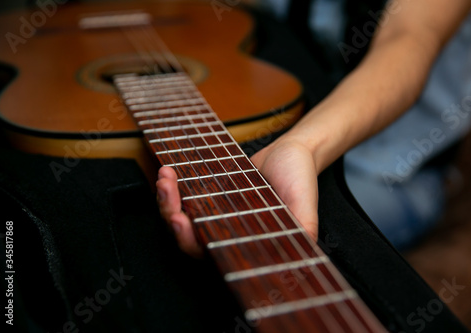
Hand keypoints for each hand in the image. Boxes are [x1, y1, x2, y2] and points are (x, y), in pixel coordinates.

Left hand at [156, 138, 319, 256]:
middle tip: (167, 197)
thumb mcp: (304, 203)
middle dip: (171, 217)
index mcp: (247, 243)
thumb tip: (299, 254)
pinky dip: (172, 187)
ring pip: (180, 217)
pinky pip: (183, 196)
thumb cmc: (299, 178)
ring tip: (165, 178)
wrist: (290, 150)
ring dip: (167, 200)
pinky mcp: (208, 195)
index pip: (211, 254)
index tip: (179, 221)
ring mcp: (215, 214)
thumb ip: (302, 228)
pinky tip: (168, 172)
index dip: (190, 242)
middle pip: (188, 237)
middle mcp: (227, 233)